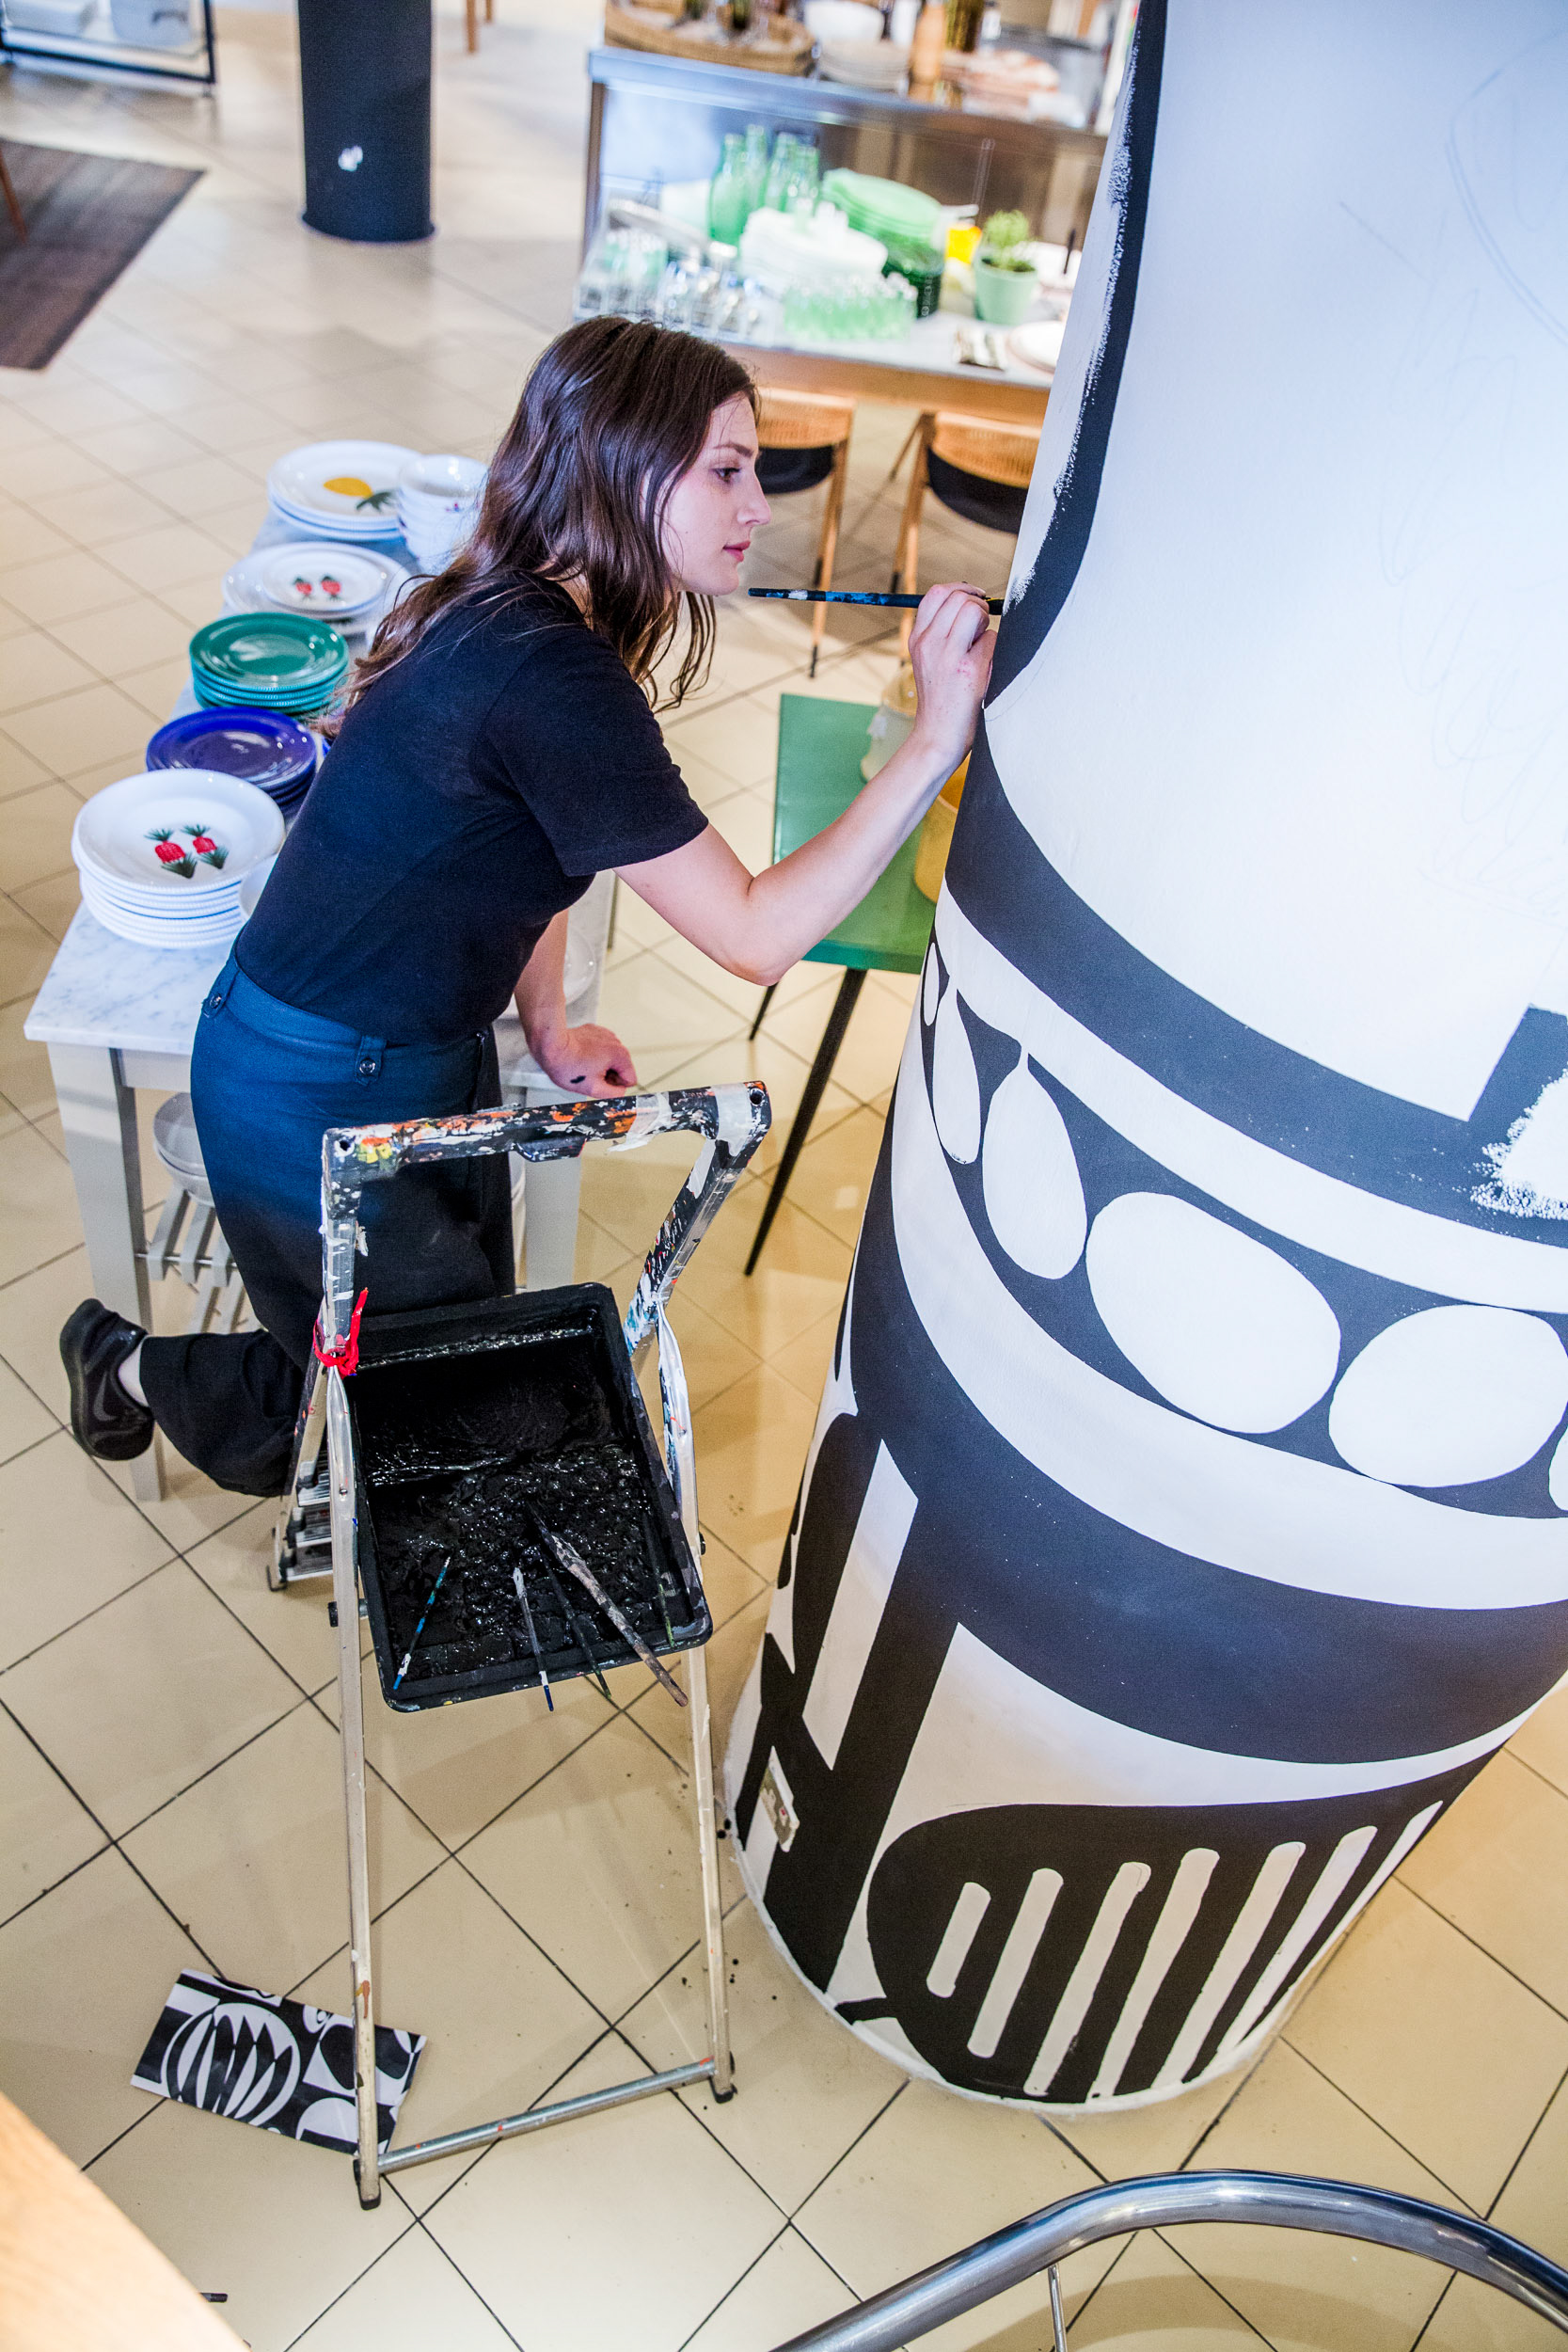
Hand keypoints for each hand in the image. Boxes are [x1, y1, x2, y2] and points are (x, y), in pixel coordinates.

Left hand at [529, 1023, 638, 1096]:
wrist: (551, 1045)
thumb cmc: (567, 1065)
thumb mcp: (593, 1088)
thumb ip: (614, 1094)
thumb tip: (621, 1093)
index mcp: (620, 1055)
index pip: (630, 1080)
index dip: (614, 1086)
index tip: (599, 1081)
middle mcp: (616, 1042)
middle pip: (620, 1068)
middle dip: (607, 1075)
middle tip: (588, 1075)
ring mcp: (606, 1035)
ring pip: (610, 1058)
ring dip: (600, 1065)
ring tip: (583, 1065)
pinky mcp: (595, 1031)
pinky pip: (600, 1049)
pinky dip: (593, 1054)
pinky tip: (580, 1055)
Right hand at [907, 581, 994, 773]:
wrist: (937, 737)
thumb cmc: (940, 699)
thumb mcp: (928, 661)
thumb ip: (942, 632)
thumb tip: (972, 603)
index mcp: (917, 639)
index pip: (938, 594)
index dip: (961, 589)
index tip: (975, 598)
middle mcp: (929, 643)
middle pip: (959, 597)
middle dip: (977, 604)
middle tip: (981, 627)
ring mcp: (948, 656)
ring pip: (975, 611)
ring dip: (986, 623)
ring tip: (981, 647)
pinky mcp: (969, 670)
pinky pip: (992, 639)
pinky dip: (994, 649)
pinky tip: (986, 668)